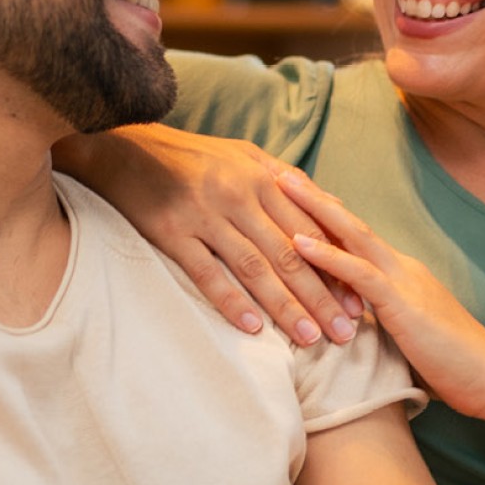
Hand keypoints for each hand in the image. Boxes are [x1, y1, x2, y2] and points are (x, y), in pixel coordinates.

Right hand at [64, 125, 362, 346]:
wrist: (125, 145)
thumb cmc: (191, 156)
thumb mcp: (243, 156)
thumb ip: (285, 182)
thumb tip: (329, 208)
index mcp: (261, 177)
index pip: (310, 229)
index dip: (337, 267)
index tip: (359, 301)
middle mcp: (239, 195)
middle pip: (290, 254)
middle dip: (322, 296)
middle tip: (345, 332)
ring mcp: (206, 214)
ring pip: (255, 267)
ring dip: (286, 306)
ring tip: (309, 339)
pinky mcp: (172, 231)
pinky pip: (206, 272)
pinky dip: (231, 301)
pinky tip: (253, 328)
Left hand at [279, 172, 484, 422]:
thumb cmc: (455, 368)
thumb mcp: (408, 339)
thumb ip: (382, 324)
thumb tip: (352, 325)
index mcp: (402, 275)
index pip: (356, 236)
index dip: (324, 212)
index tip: (292, 192)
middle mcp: (402, 268)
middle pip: (349, 223)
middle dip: (312, 195)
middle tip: (276, 168)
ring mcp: (404, 281)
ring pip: (352, 234)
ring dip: (313, 208)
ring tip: (278, 184)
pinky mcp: (404, 304)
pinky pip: (360, 272)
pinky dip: (327, 255)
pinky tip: (297, 241)